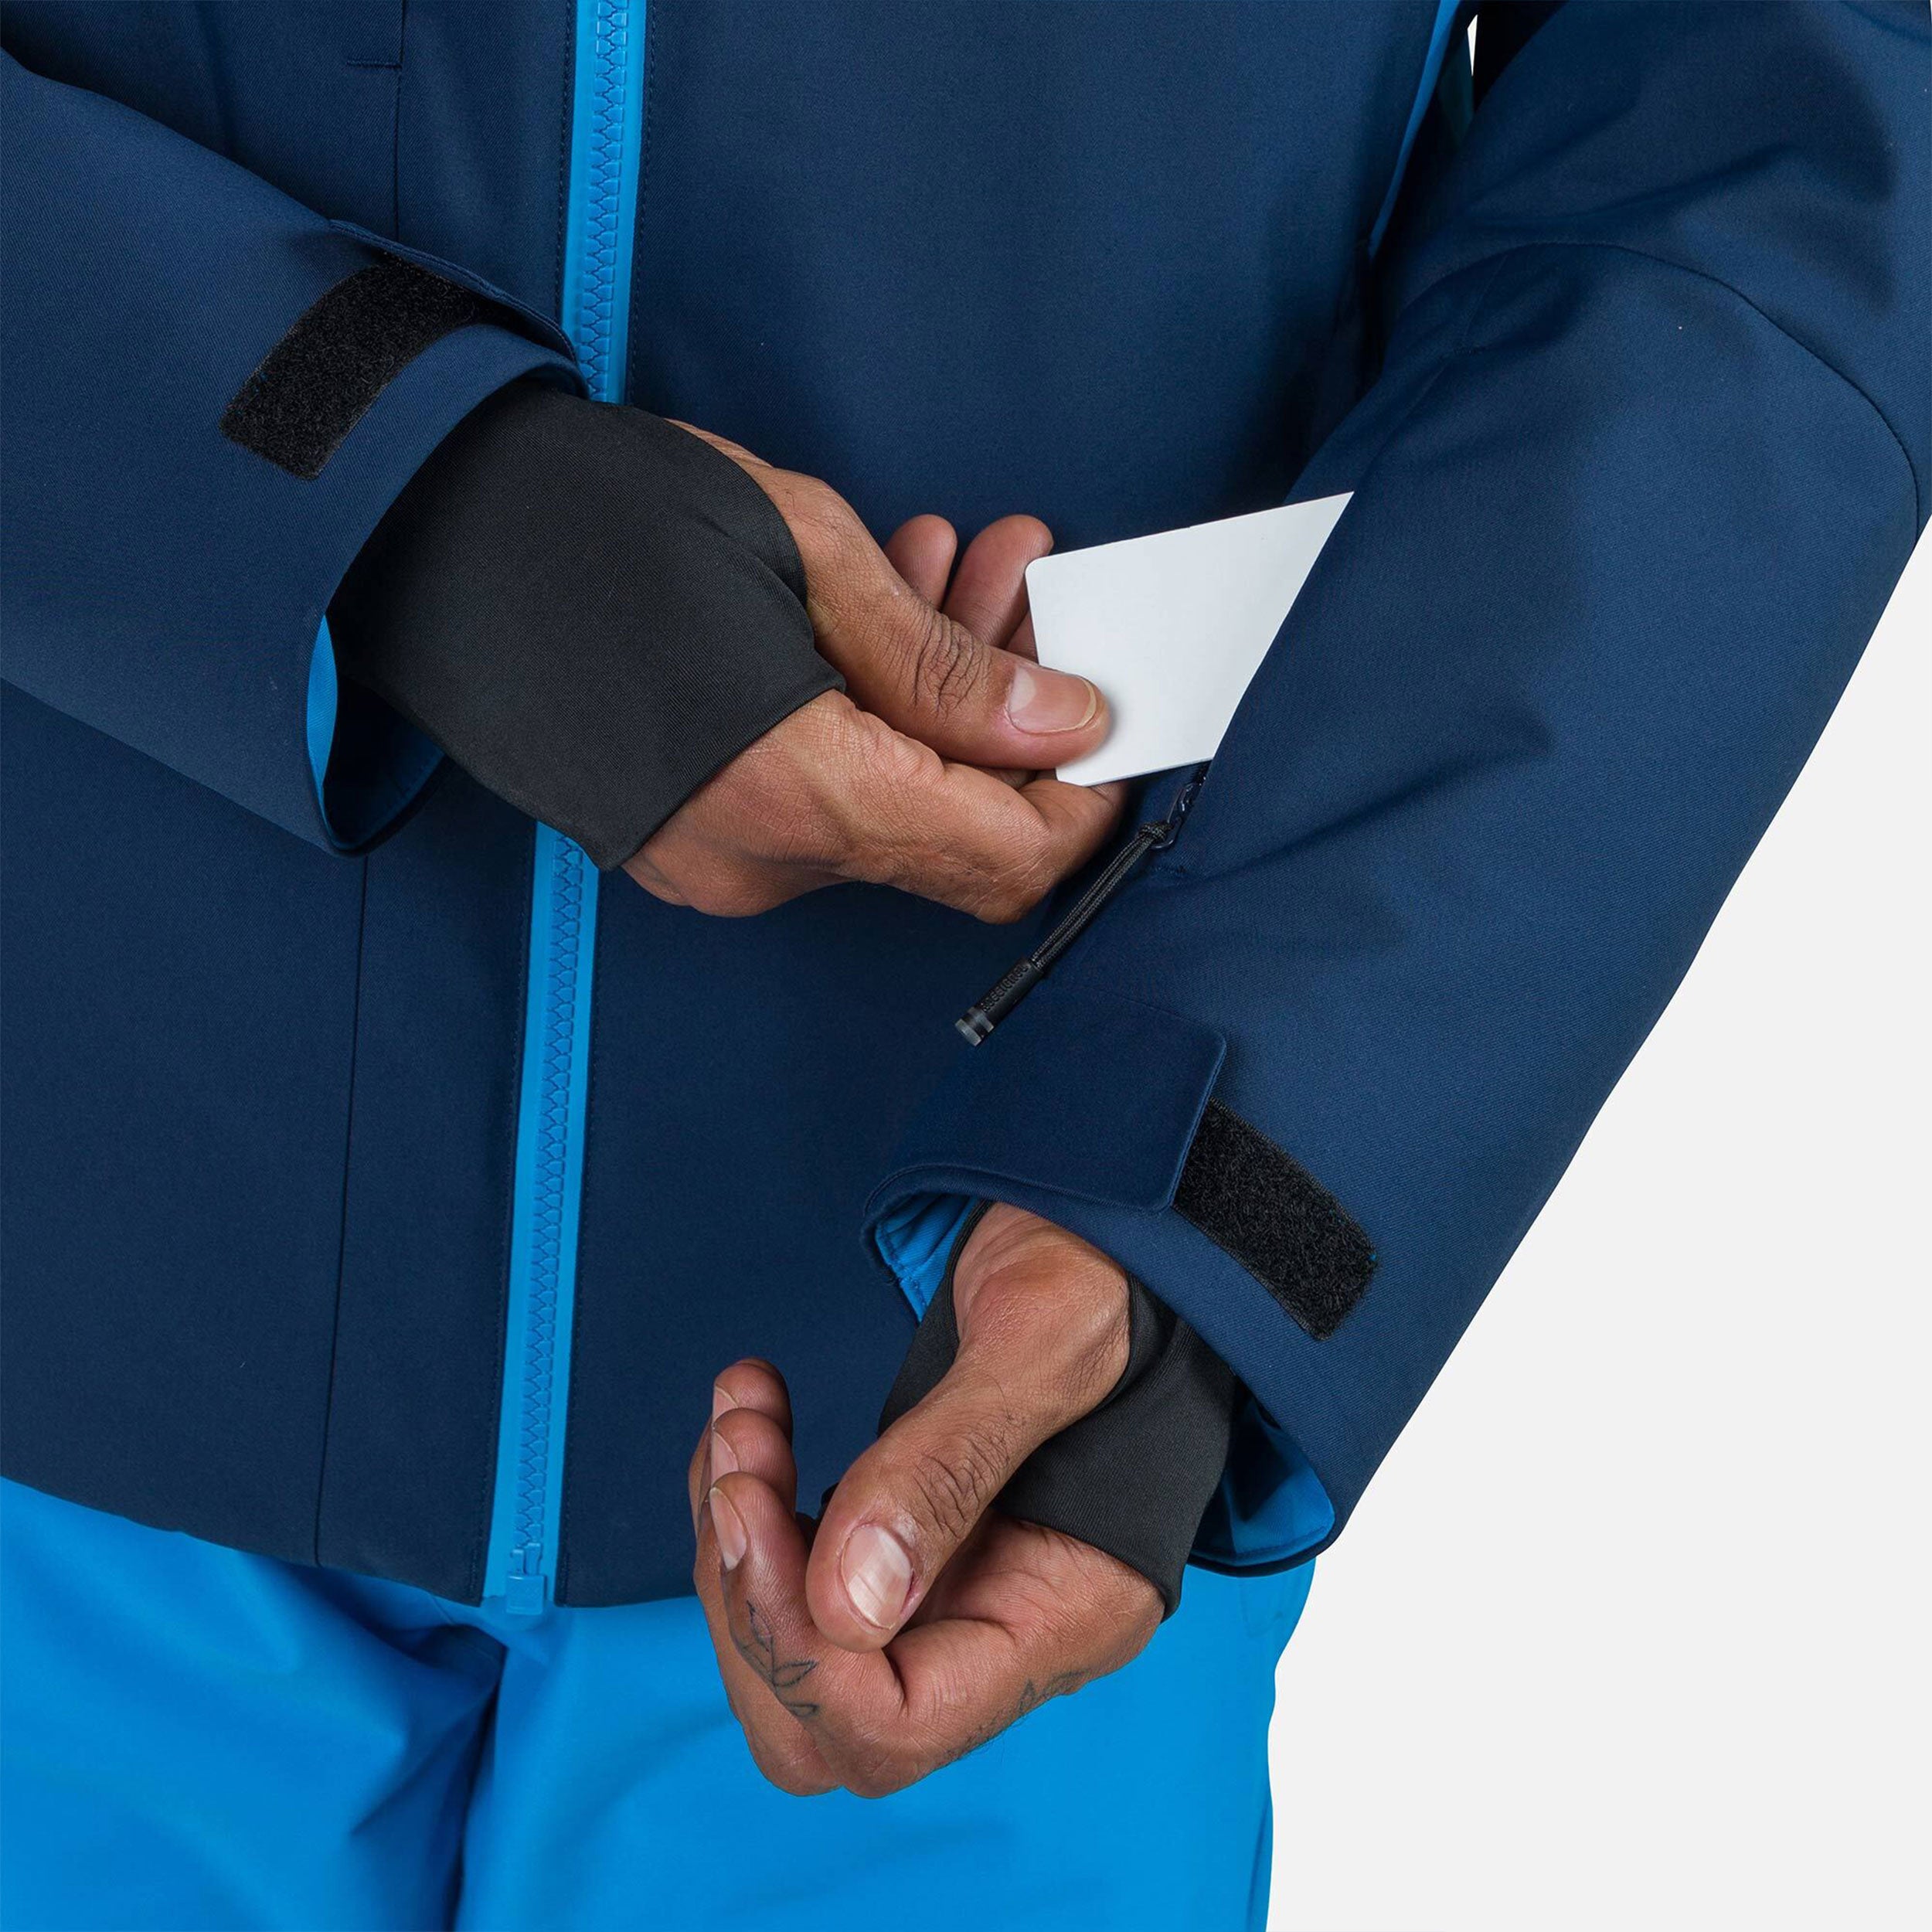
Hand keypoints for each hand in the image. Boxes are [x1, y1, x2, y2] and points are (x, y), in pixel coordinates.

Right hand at [627, 434, 1124, 919]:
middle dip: (1017, 723)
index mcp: (793, 793)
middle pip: (959, 837)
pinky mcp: (698, 839)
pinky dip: (877, 719)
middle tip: (1028, 591)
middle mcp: (759, 859)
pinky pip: (830, 801)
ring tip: (961, 567)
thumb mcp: (802, 549)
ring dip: (948, 702)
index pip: (1006, 856)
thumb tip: (1060, 722)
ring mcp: (723, 862)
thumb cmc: (597, 517)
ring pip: (898, 812)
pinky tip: (886, 612)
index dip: (1085, 796)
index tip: (1109, 707)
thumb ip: (943, 661)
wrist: (430, 536)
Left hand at [688, 1205, 1161, 1795]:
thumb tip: (849, 1604)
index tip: (757, 1507)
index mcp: (1065, 1610)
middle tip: (741, 1466)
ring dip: (734, 1538)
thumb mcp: (1040, 1343)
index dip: (799, 1648)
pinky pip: (790, 1577)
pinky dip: (746, 1500)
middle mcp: (1003, 1628)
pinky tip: (754, 1411)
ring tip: (744, 1411)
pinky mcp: (905, 1546)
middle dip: (749, 1603)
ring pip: (789, 1652)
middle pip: (824, 1727)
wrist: (1109, 1234)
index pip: (902, 1724)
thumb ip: (949, 1466)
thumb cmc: (1108, 1277)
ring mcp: (951, 1591)